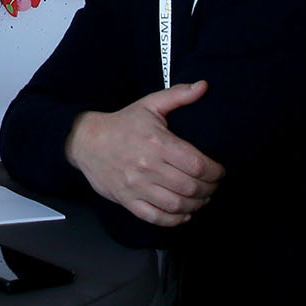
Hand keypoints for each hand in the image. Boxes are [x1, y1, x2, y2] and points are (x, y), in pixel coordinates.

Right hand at [63, 82, 224, 226]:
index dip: (215, 172)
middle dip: (209, 189)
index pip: (197, 164)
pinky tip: (183, 213)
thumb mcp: (149, 105)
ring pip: (176, 205)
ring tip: (201, 199)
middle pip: (190, 187)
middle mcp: (147, 166)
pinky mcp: (127, 200)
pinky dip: (174, 220)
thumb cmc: (122, 124)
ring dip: (196, 205)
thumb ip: (178, 95)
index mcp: (157, 142)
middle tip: (213, 185)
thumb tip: (204, 86)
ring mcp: (136, 186)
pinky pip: (155, 217)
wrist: (85, 141)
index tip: (220, 171)